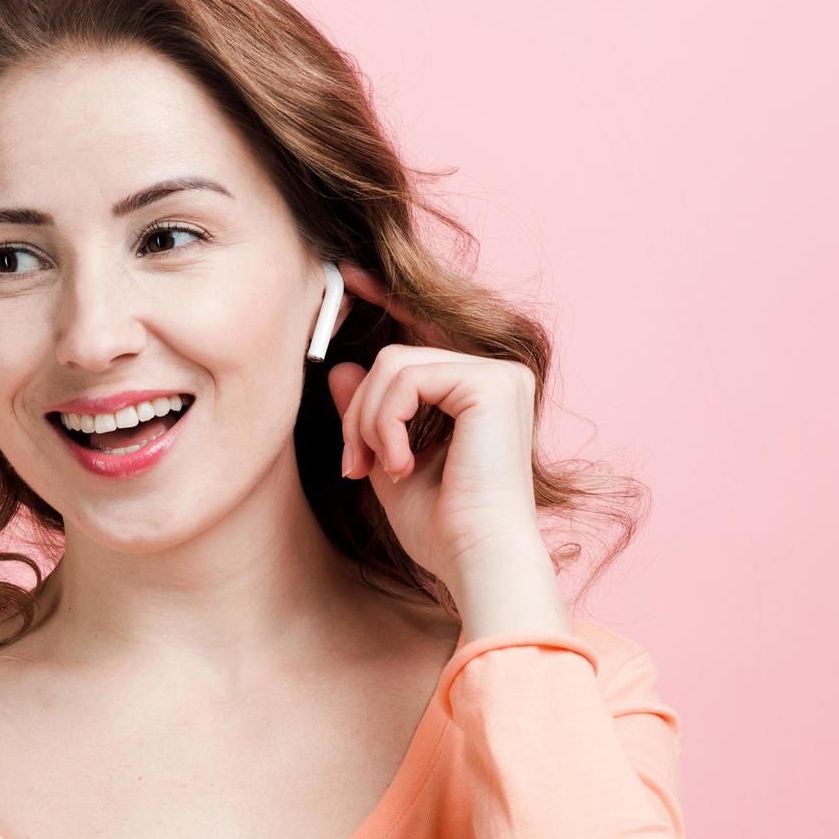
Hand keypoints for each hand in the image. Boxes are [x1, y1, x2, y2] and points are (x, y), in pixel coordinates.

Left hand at [322, 262, 551, 583]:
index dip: (383, 299)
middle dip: (358, 413)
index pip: (422, 335)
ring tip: (380, 470)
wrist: (476, 561)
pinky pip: (407, 377)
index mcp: (479, 392)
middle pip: (393, 355)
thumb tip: (340, 367)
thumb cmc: (442, 531)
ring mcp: (499, 374)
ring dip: (368, 423)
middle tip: (354, 466)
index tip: (346, 278)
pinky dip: (387, 423)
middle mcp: (497, 374)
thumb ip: (369, 415)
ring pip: (392, 364)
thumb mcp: (387, 463)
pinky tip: (403, 464)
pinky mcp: (491, 383)